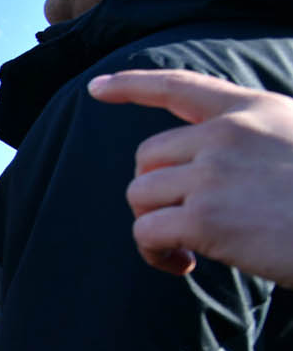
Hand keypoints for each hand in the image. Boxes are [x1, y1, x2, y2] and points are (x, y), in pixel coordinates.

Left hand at [88, 70, 292, 284]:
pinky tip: (185, 264)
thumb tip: (205, 166)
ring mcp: (213, 174)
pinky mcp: (204, 218)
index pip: (180, 86)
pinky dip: (155, 254)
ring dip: (153, 225)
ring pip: (139, 194)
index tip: (96, 88)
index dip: (133, 85)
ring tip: (187, 247)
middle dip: (157, 191)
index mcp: (253, 110)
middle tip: (184, 222)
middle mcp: (227, 134)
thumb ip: (253, 142)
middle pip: (148, 157)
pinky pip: (146, 233)